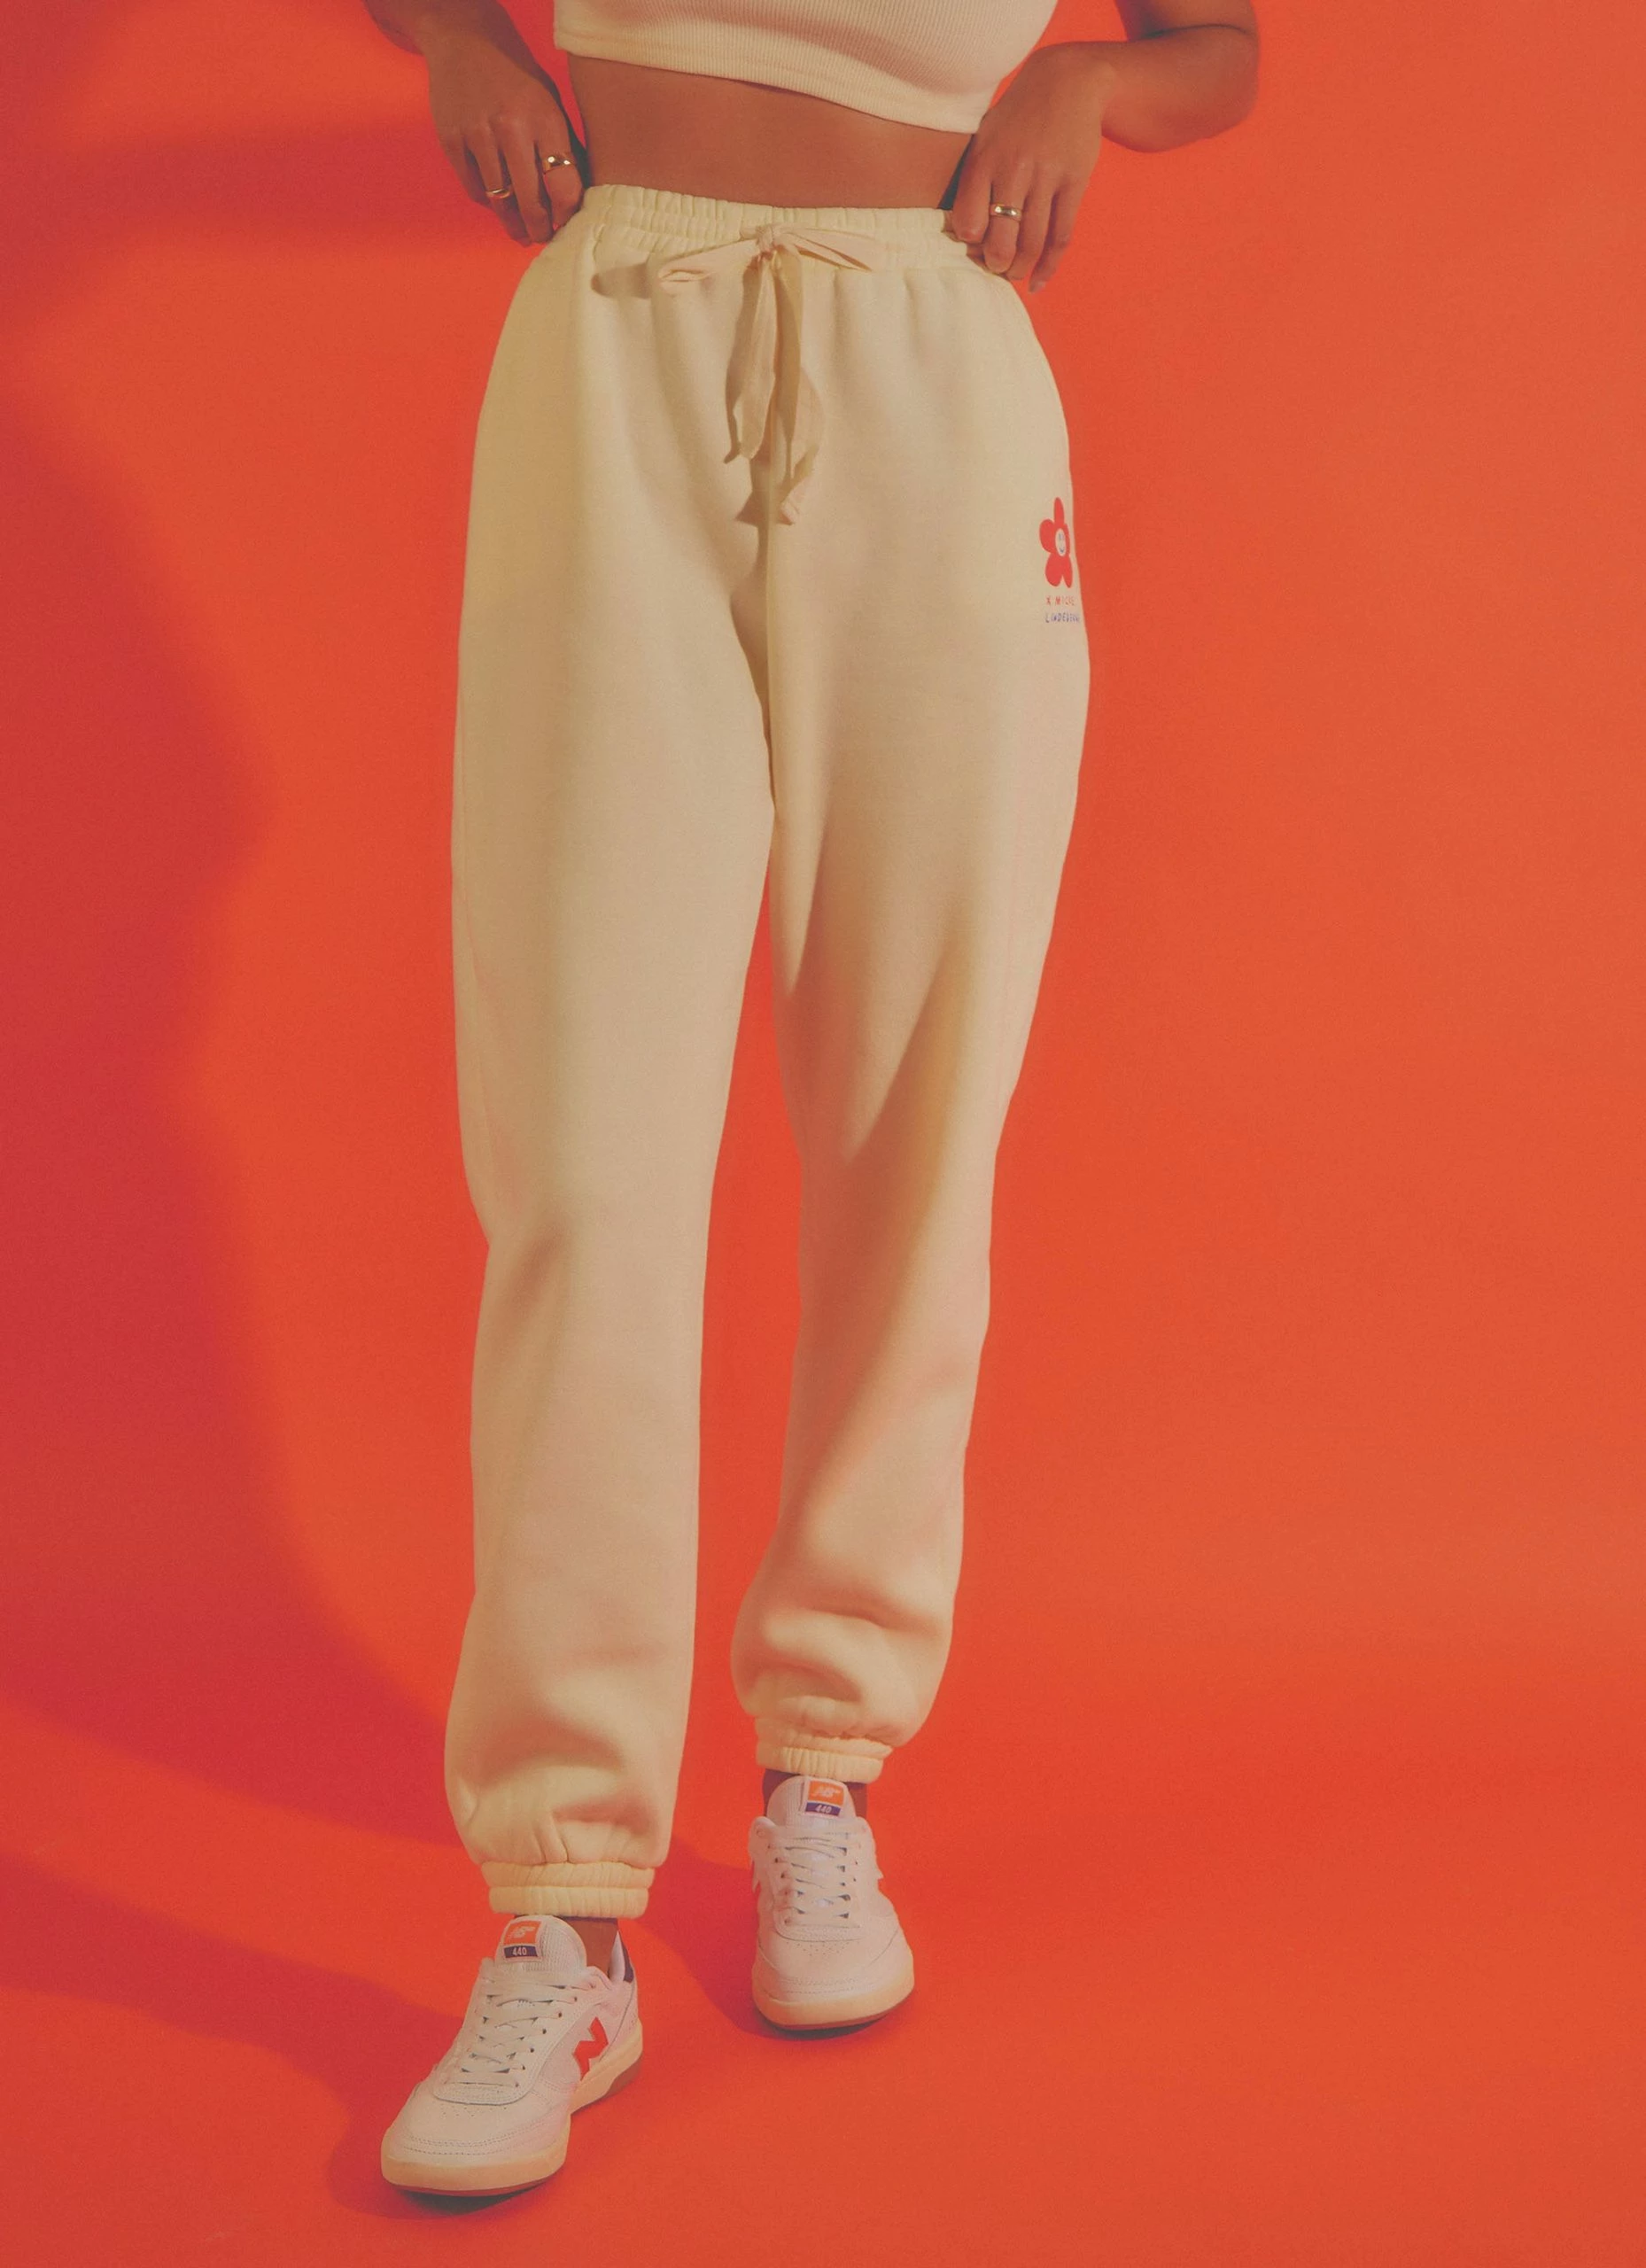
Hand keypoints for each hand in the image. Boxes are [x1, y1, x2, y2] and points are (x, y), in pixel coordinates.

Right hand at [419, 17, 587, 245]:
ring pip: (500, 200)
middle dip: (539, 229)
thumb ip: (565, 147)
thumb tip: (581, 198)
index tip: (566, 227)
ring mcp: (477, 134)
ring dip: (512, 223)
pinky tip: (497, 202)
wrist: (465, 40)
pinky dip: (488, 201)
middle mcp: (511, 127)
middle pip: (531, 201)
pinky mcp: (452, 139)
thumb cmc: (518, 79)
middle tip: (541, 238)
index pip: (563, 185)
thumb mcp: (551, 103)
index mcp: (544, 118)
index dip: (566, 216)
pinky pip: (475, 188)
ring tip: (520, 232)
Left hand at [945, 45, 1115, 295]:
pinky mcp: (1074, 182)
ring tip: (1015, 275)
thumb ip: (975, 180)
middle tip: (997, 269)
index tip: (974, 248)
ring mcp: (1047, 177)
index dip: (970, 245)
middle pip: (1001, 240)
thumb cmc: (1017, 118)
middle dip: (997, 265)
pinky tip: (1039, 280)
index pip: (969, 222)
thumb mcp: (986, 138)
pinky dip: (1049, 265)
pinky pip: (1061, 235)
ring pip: (1032, 242)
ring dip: (1021, 269)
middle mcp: (1014, 170)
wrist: (1066, 82)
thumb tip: (967, 235)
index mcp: (984, 160)